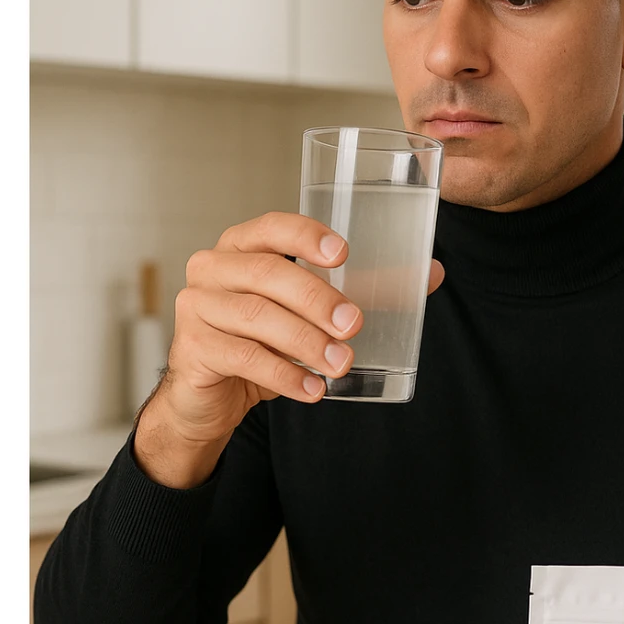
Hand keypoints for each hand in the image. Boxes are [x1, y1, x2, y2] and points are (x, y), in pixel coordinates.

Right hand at [134, 212, 444, 485]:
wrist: (210, 396)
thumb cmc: (263, 342)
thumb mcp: (308, 314)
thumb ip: (364, 290)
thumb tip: (431, 273)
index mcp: (241, 247)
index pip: (270, 227)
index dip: (305, 236)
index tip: (343, 254)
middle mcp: (213, 268)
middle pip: (267, 273)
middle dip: (316, 299)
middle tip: (354, 325)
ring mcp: (196, 307)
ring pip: (255, 317)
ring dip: (305, 342)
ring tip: (340, 363)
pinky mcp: (192, 347)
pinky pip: (242, 357)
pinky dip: (283, 376)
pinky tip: (313, 389)